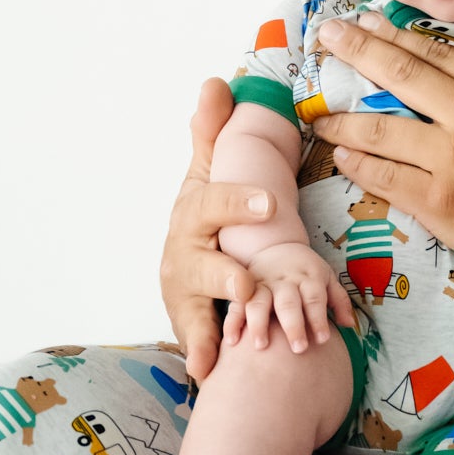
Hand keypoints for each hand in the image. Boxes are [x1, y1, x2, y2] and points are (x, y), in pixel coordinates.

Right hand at [159, 80, 278, 382]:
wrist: (183, 259)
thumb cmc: (205, 212)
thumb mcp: (208, 171)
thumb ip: (211, 131)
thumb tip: (215, 82)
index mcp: (194, 213)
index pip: (213, 205)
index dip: (239, 204)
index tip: (270, 203)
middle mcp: (183, 254)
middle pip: (203, 265)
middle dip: (225, 276)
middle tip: (248, 285)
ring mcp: (184, 292)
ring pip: (197, 308)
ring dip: (216, 322)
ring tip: (244, 333)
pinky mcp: (190, 323)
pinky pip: (197, 342)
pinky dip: (203, 357)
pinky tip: (210, 372)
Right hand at [223, 242, 350, 352]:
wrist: (274, 244)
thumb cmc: (306, 270)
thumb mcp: (326, 277)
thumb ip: (339, 300)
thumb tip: (349, 325)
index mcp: (308, 277)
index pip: (314, 298)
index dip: (318, 318)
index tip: (323, 340)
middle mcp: (285, 281)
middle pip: (289, 302)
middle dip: (293, 325)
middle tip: (298, 349)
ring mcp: (262, 284)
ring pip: (259, 301)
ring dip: (259, 323)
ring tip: (261, 346)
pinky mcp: (242, 289)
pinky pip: (235, 305)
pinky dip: (233, 321)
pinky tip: (231, 341)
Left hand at [307, 10, 453, 282]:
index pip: (435, 52)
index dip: (395, 34)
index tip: (366, 20)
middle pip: (399, 73)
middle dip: (356, 51)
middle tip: (326, 37)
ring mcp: (451, 158)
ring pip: (379, 130)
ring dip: (342, 119)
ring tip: (319, 113)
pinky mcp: (437, 201)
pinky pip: (383, 177)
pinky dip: (356, 165)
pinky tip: (340, 157)